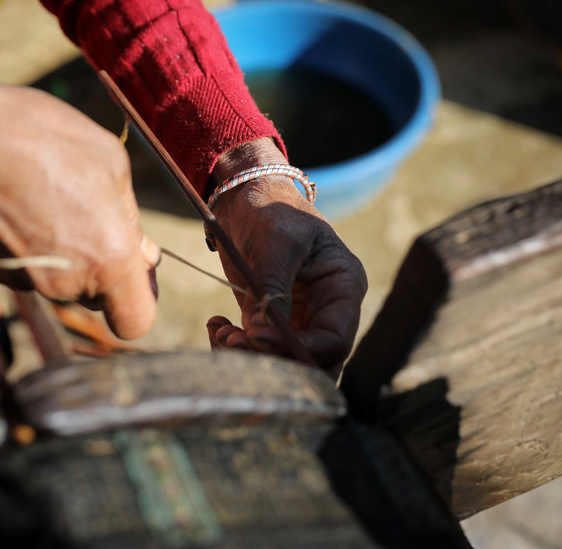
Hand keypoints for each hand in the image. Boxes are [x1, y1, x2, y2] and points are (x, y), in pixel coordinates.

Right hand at [0, 64, 159, 338]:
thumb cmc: (43, 138)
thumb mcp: (110, 162)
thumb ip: (131, 218)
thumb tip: (143, 252)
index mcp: (109, 258)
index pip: (135, 321)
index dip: (138, 298)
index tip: (132, 266)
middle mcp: (67, 283)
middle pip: (97, 295)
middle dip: (101, 264)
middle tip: (88, 211)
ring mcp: (26, 282)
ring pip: (62, 280)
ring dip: (65, 251)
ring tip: (49, 197)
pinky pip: (28, 268)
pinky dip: (29, 246)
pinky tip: (20, 204)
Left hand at [205, 139, 366, 377]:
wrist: (246, 199)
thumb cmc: (271, 211)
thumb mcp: (275, 244)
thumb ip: (272, 290)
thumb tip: (260, 338)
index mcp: (343, 287)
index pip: (335, 340)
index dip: (300, 348)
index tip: (258, 338)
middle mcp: (328, 311)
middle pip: (314, 362)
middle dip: (274, 360)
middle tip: (235, 342)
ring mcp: (302, 320)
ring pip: (286, 362)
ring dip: (251, 358)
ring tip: (222, 333)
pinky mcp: (273, 323)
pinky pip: (262, 351)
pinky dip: (238, 347)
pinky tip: (218, 326)